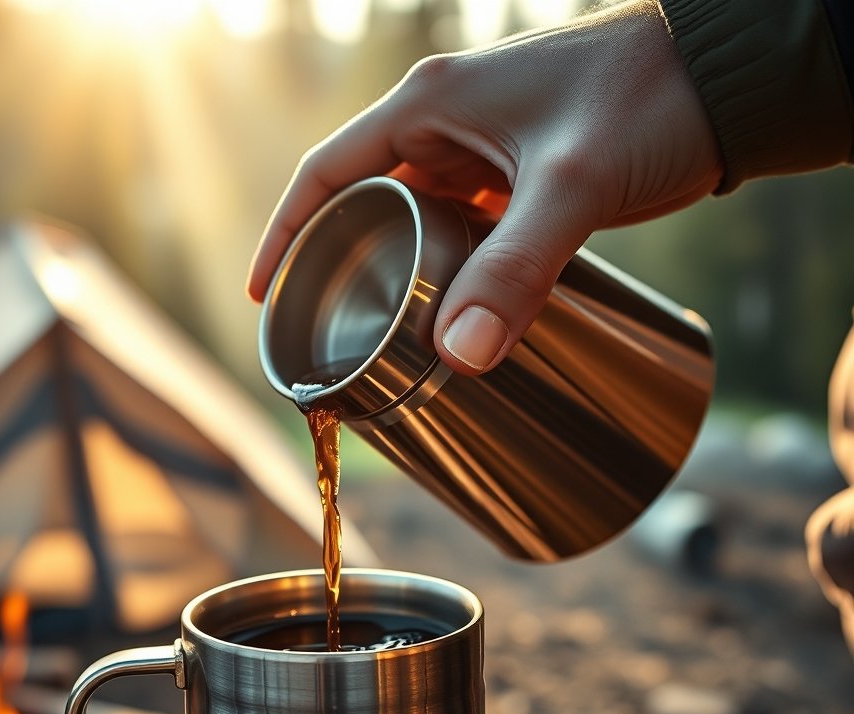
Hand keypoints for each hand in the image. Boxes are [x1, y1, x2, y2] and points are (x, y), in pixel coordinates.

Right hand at [247, 0, 722, 374]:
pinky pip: (459, 224)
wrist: (728, 79)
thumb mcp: (571, 187)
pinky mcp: (518, 174)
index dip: (285, 232)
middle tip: (323, 327)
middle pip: (361, 198)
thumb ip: (514, 270)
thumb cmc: (648, 100)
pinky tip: (446, 303)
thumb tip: (458, 355)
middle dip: (337, 260)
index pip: (326, 172)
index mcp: (430, 104)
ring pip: (411, 215)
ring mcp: (483, 148)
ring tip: (374, 328)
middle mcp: (445, 121)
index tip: (263, 291)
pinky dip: (443, 263)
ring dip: (392, 267)